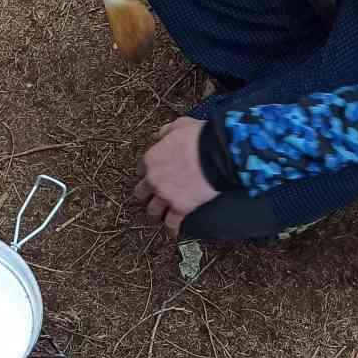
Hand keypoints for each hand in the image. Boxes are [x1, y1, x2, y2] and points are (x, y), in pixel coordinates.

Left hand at [133, 117, 219, 236]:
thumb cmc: (199, 137)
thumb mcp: (179, 125)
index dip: (147, 173)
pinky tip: (173, 232)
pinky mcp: (180, 208)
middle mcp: (153, 179)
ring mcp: (165, 195)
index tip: (153, 176)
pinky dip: (172, 228)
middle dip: (146, 196)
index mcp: (150, 159)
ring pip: (152, 211)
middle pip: (141, 193)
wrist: (217, 153)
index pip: (140, 170)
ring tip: (159, 217)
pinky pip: (171, 223)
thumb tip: (159, 135)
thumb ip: (165, 132)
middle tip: (151, 198)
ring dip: (155, 213)